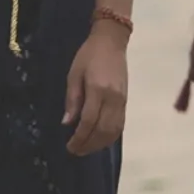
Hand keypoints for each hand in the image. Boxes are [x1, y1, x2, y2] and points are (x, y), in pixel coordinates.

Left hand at [63, 23, 129, 155]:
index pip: (89, 121)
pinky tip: (100, 141)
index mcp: (98, 89)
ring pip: (113, 131)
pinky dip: (110, 137)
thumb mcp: (74, 73)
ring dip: (99, 144)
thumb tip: (67, 123)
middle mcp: (113, 98)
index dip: (79, 137)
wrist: (111, 42)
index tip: (70, 146)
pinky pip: (120, 125)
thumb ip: (72, 99)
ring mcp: (122, 101)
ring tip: (86, 149)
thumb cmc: (88, 55)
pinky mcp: (126, 102)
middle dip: (88, 144)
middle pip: (103, 130)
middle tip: (75, 151)